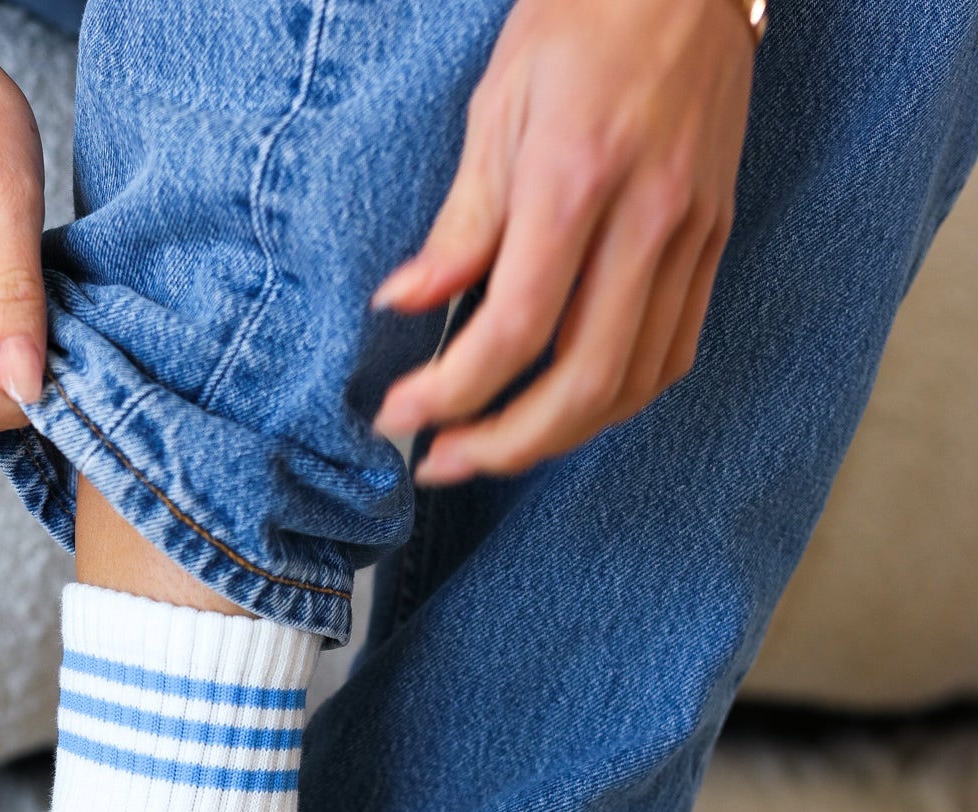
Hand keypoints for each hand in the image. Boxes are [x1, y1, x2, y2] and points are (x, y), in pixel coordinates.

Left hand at [372, 0, 754, 482]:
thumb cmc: (584, 17)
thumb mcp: (498, 105)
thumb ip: (460, 222)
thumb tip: (404, 305)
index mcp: (577, 178)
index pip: (515, 326)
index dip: (452, 390)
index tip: (401, 416)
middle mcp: (646, 219)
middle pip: (582, 382)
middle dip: (503, 444)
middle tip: (441, 462)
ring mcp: (692, 236)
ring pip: (632, 384)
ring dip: (557, 438)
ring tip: (493, 448)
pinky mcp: (715, 242)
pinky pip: (670, 355)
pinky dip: (614, 402)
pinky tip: (565, 410)